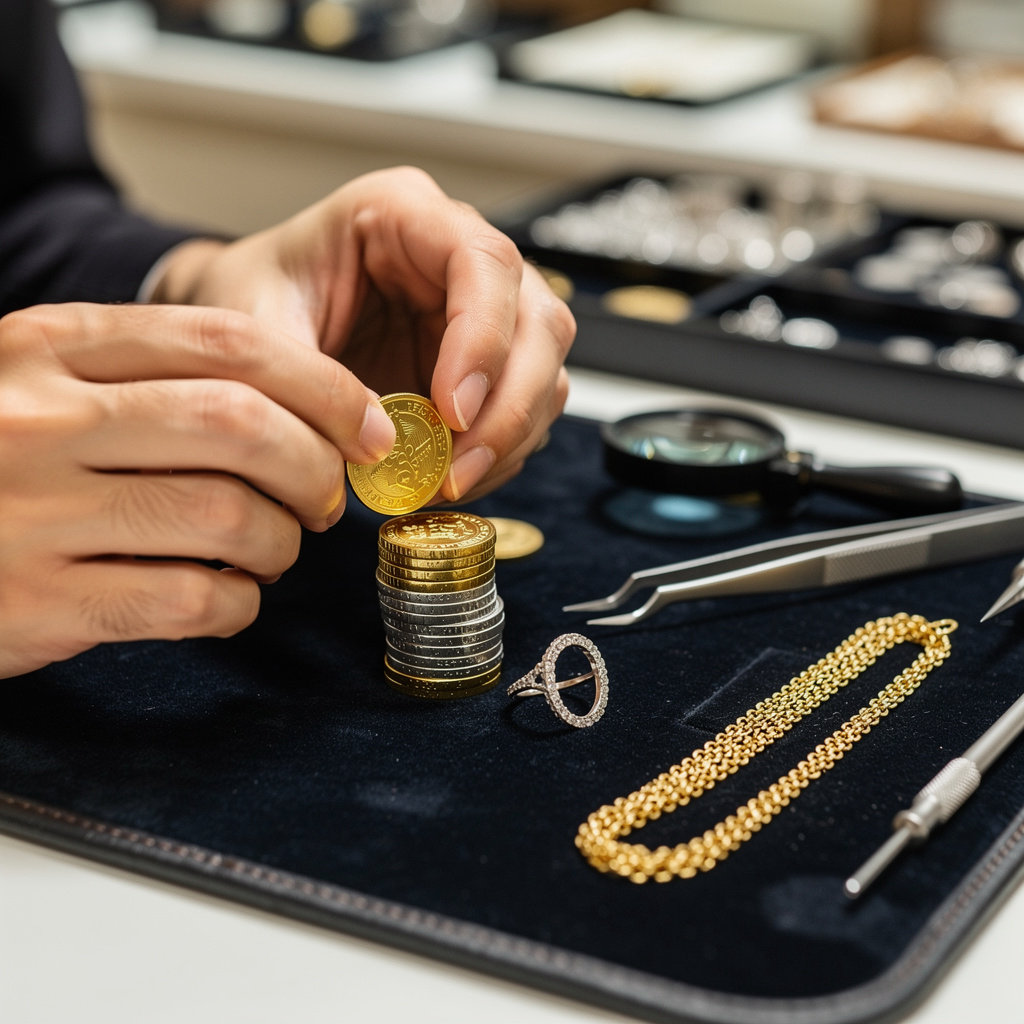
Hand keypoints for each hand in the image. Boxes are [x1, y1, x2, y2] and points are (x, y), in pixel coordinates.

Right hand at [0, 302, 395, 677]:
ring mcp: (35, 513)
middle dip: (316, 468)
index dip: (324, 384)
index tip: (370, 425)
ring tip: (275, 550)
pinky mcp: (39, 603)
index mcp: (52, 346)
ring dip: (283, 542)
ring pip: (228, 517)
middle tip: (326, 499)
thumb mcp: (44, 383)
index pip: (227, 342)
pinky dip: (238, 603)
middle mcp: (41, 418)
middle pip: (241, 426)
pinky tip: (229, 596)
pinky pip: (190, 600)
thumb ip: (150, 380)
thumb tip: (306, 413)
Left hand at [153, 167, 575, 502]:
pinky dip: (499, 452)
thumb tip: (376, 440)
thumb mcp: (252, 320)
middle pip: (538, 321)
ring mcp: (480, 310)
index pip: (483, 262)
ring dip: (510, 438)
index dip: (483, 339)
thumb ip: (304, 375)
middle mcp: (457, 255)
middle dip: (510, 406)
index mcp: (403, 212)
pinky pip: (523, 407)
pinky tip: (453, 478)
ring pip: (544, 369)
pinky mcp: (484, 362)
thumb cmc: (254, 294)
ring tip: (449, 484)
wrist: (246, 320)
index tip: (452, 412)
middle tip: (457, 472)